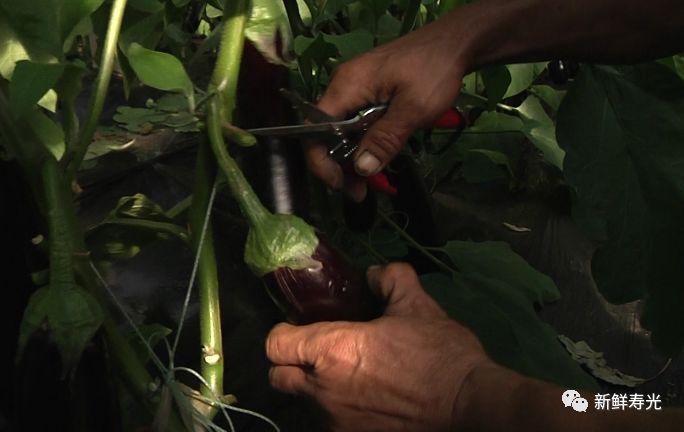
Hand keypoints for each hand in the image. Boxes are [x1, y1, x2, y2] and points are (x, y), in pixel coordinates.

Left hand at [265, 263, 492, 431]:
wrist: (469, 404)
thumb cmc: (439, 353)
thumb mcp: (417, 305)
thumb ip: (390, 280)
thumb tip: (373, 275)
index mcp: (332, 349)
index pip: (275, 344)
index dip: (283, 333)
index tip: (300, 329)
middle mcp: (323, 389)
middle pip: (278, 377)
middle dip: (290, 364)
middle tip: (318, 354)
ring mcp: (336, 421)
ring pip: (305, 403)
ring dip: (316, 389)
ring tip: (349, 379)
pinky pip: (330, 423)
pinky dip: (339, 411)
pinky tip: (366, 401)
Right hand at [306, 14, 472, 200]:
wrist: (455, 41)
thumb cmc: (434, 69)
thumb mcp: (413, 109)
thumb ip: (385, 139)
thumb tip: (361, 169)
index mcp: (346, 86)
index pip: (314, 128)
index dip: (321, 160)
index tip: (341, 184)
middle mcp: (343, 86)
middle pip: (326, 133)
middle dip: (339, 166)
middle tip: (360, 192)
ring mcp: (355, 88)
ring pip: (341, 131)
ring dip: (353, 158)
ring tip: (372, 182)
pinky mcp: (369, 92)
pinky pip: (356, 123)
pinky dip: (364, 144)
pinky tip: (377, 159)